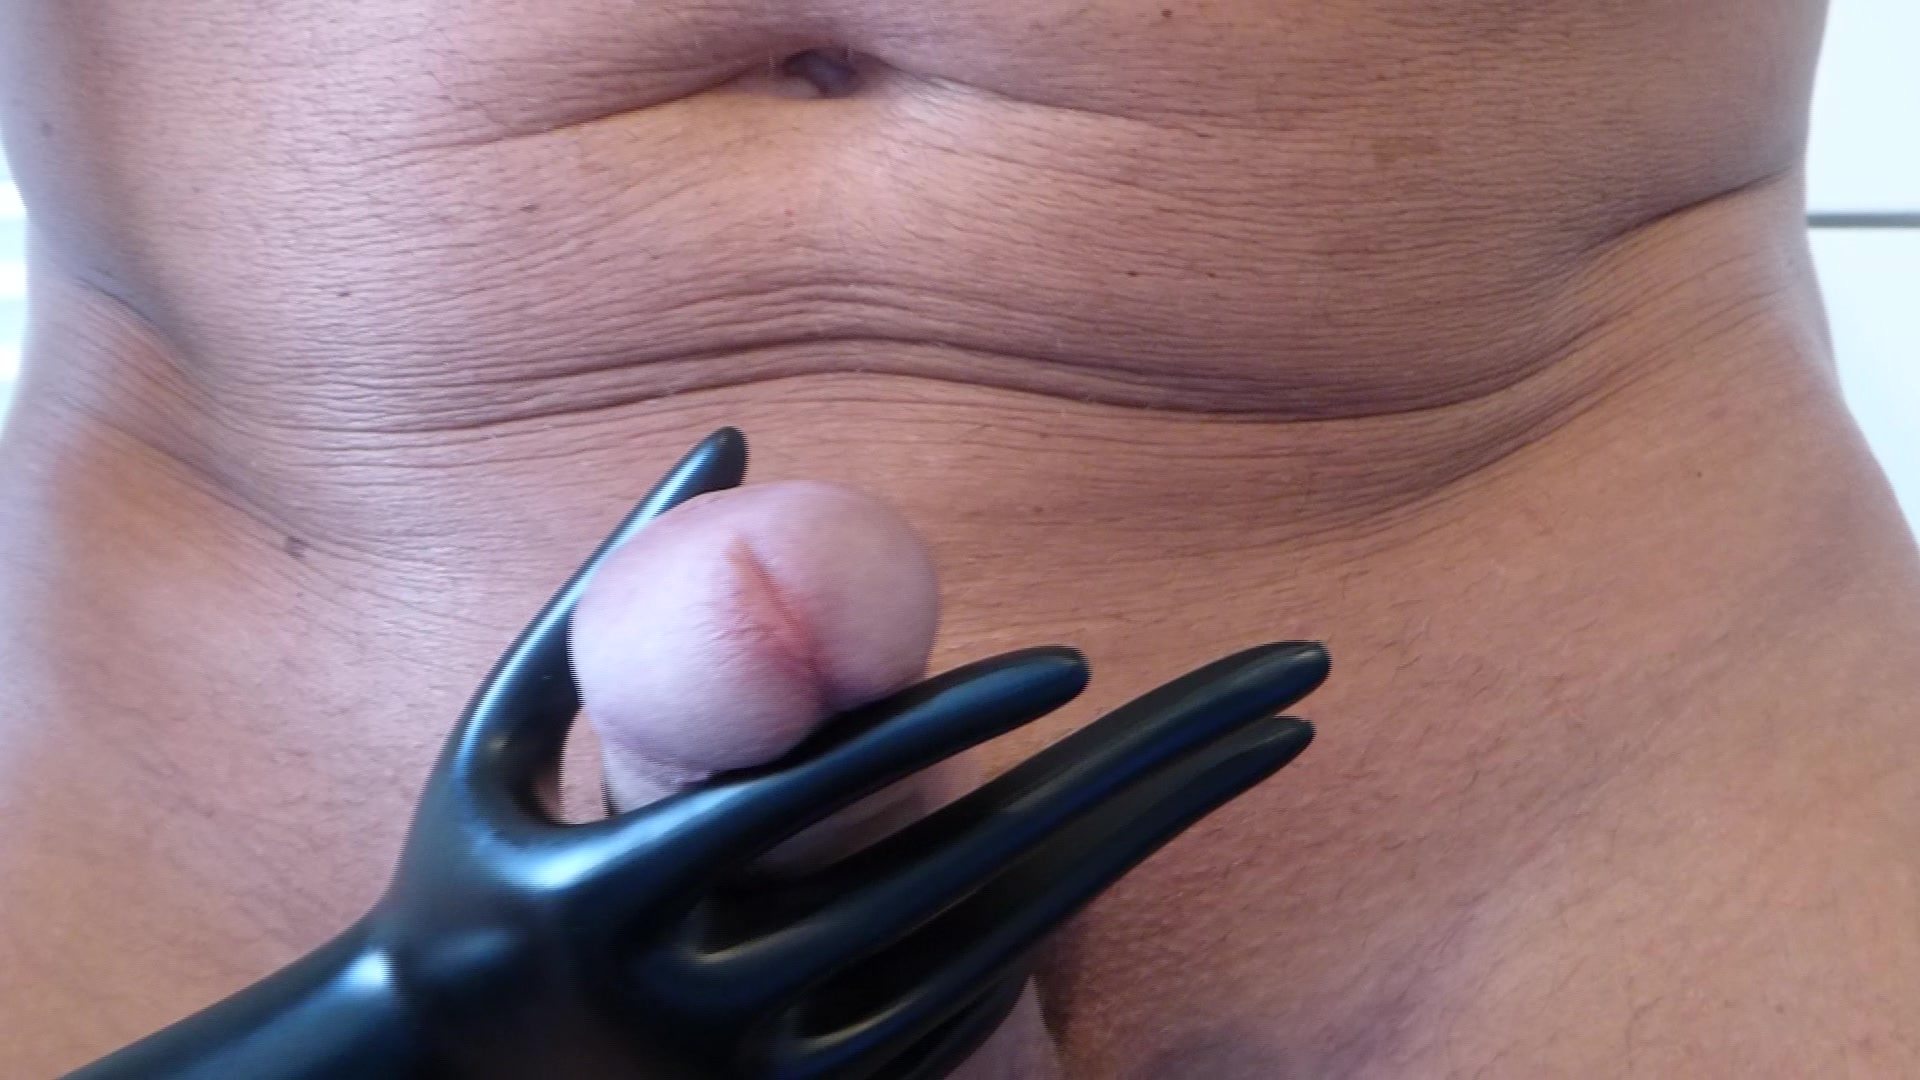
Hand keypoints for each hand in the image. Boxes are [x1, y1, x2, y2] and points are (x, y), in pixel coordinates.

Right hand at [69, 429, 1328, 1079]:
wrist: (471, 1078)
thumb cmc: (487, 887)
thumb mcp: (500, 747)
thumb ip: (611, 605)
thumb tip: (732, 438)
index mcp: (602, 897)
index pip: (805, 802)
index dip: (943, 731)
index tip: (1076, 666)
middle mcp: (698, 1009)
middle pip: (962, 884)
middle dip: (1139, 777)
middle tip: (1292, 685)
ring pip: (1005, 953)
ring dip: (1153, 839)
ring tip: (1279, 731)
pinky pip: (988, 1008)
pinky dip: (1096, 909)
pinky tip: (1167, 817)